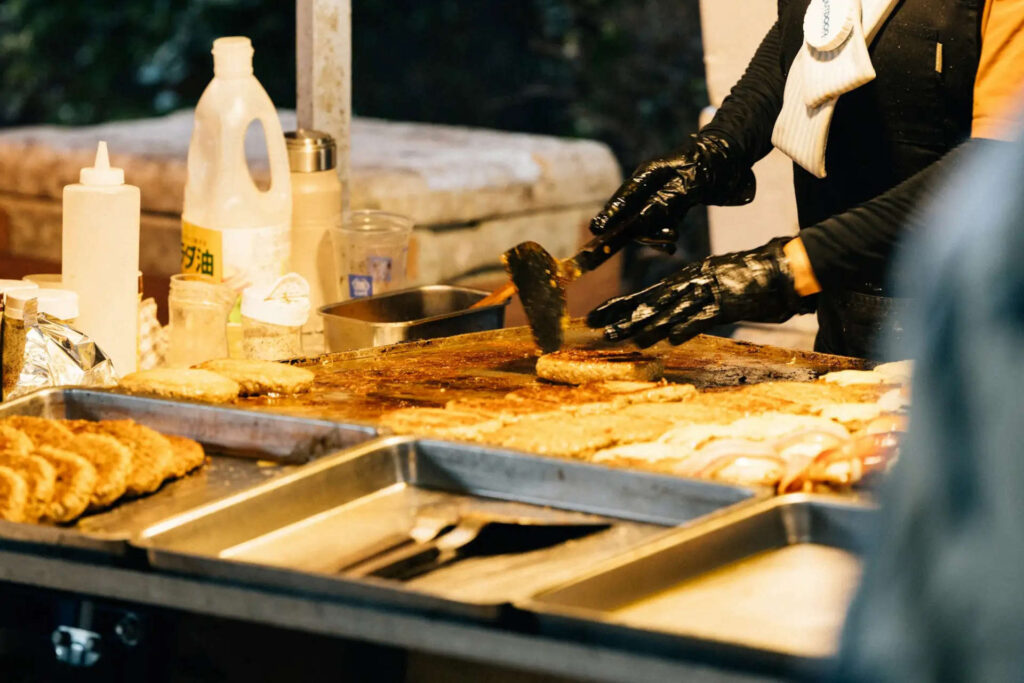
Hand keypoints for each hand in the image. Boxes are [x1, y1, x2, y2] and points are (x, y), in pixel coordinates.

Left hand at [587, 237, 815, 346]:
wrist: (782, 267)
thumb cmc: (749, 278)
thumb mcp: (713, 286)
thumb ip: (692, 303)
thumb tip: (671, 323)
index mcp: (686, 279)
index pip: (646, 295)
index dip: (620, 306)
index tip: (596, 316)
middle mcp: (691, 284)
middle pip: (650, 303)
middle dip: (622, 316)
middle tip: (596, 328)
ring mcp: (708, 293)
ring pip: (669, 311)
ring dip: (645, 326)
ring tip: (621, 338)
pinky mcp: (727, 304)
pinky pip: (703, 318)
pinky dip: (686, 328)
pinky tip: (669, 340)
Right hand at [589, 134, 755, 253]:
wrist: (735, 155)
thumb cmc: (712, 163)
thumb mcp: (692, 183)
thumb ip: (666, 202)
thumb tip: (641, 222)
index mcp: (649, 173)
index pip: (624, 197)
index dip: (610, 214)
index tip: (597, 230)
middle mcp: (649, 185)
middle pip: (632, 214)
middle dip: (643, 231)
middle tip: (666, 240)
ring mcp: (659, 195)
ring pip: (646, 222)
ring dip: (656, 235)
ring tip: (672, 240)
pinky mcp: (670, 204)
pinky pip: (660, 224)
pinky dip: (664, 236)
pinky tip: (671, 245)